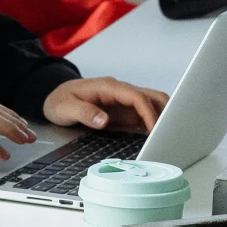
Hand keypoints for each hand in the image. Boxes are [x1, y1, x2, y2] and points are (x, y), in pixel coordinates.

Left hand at [42, 76, 167, 133]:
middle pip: (153, 97)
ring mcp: (124, 101)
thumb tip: (103, 120)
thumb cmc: (59, 100)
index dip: (149, 113)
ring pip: (153, 105)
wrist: (55, 97)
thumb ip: (84, 112)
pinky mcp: (125, 112)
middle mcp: (121, 92)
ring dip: (163, 118)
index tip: (155, 130)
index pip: (137, 97)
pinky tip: (158, 138)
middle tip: (171, 133)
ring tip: (169, 137)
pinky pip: (146, 115)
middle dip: (166, 112)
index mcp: (109, 87)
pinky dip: (155, 125)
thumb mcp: (65, 107)